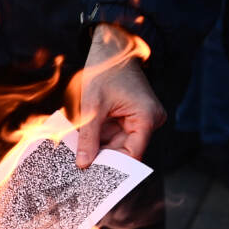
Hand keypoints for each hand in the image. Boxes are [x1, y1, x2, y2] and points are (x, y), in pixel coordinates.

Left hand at [76, 23, 165, 167]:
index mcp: (146, 117)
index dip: (113, 169)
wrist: (111, 46)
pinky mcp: (132, 117)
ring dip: (99, 150)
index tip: (94, 181)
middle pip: (125, 151)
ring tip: (78, 161)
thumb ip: (88, 138)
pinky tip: (84, 146)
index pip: (132, 155)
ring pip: (118, 144)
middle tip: (81, 175)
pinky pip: (116, 135)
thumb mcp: (92, 107)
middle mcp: (149, 121)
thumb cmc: (104, 70)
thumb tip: (83, 164)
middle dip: (102, 160)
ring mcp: (142, 119)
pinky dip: (101, 139)